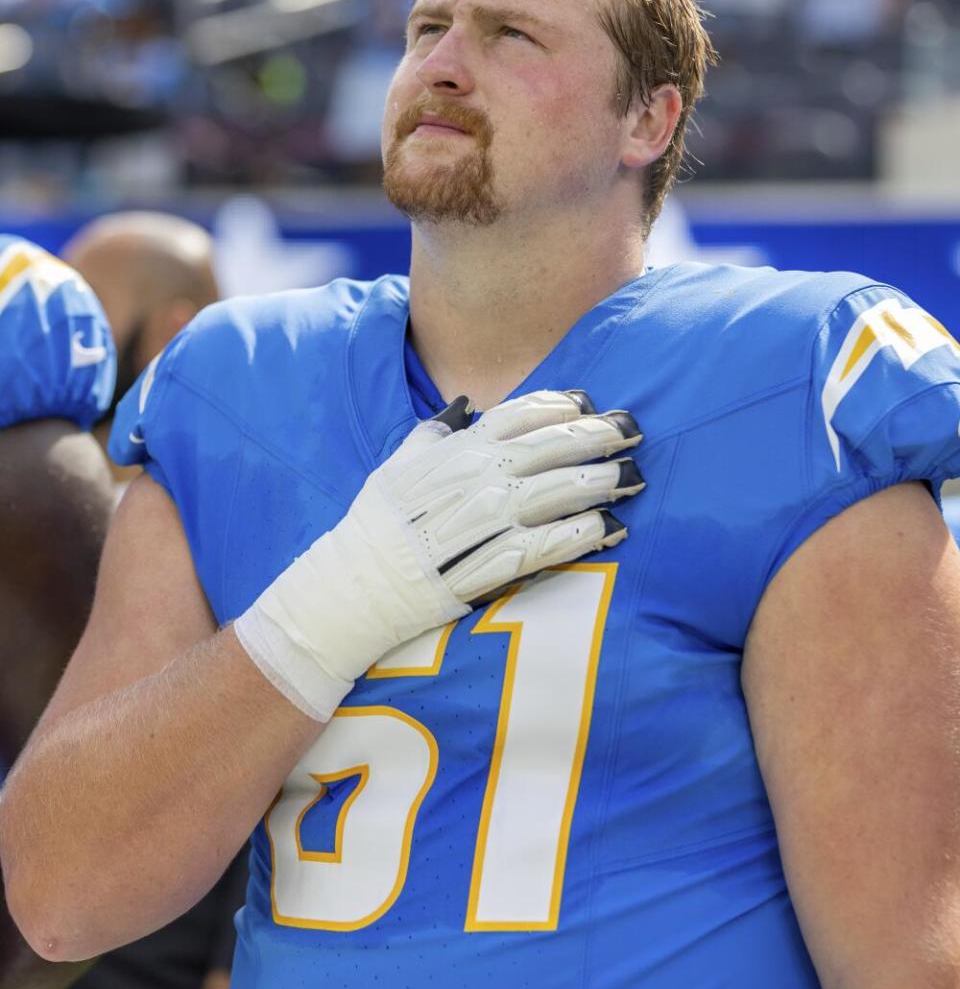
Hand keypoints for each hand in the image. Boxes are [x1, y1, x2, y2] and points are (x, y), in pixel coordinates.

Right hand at [234, 389, 642, 721]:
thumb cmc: (375, 523)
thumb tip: (466, 405)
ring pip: (554, 494)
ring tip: (633, 478)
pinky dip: (579, 536)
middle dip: (597, 436)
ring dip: (599, 483)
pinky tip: (609, 528)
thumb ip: (435, 430)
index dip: (561, 404)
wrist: (353, 586)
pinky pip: (543, 546)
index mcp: (455, 450)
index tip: (590, 402)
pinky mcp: (487, 566)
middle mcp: (473, 479)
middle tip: (634, 431)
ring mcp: (482, 523)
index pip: (520, 414)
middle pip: (550, 448)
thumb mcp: (398, 463)